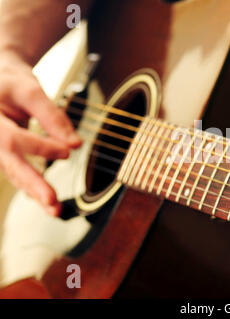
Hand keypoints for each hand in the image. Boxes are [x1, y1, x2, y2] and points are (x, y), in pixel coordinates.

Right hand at [0, 50, 80, 215]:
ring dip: (35, 192)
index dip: (41, 147)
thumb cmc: (10, 83)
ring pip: (14, 174)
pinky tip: (48, 201)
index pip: (12, 140)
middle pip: (9, 164)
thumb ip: (52, 115)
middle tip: (52, 202)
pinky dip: (33, 187)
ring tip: (55, 210)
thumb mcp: (30, 90)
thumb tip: (76, 144)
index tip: (67, 151)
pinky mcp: (6, 156)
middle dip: (32, 184)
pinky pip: (18, 173)